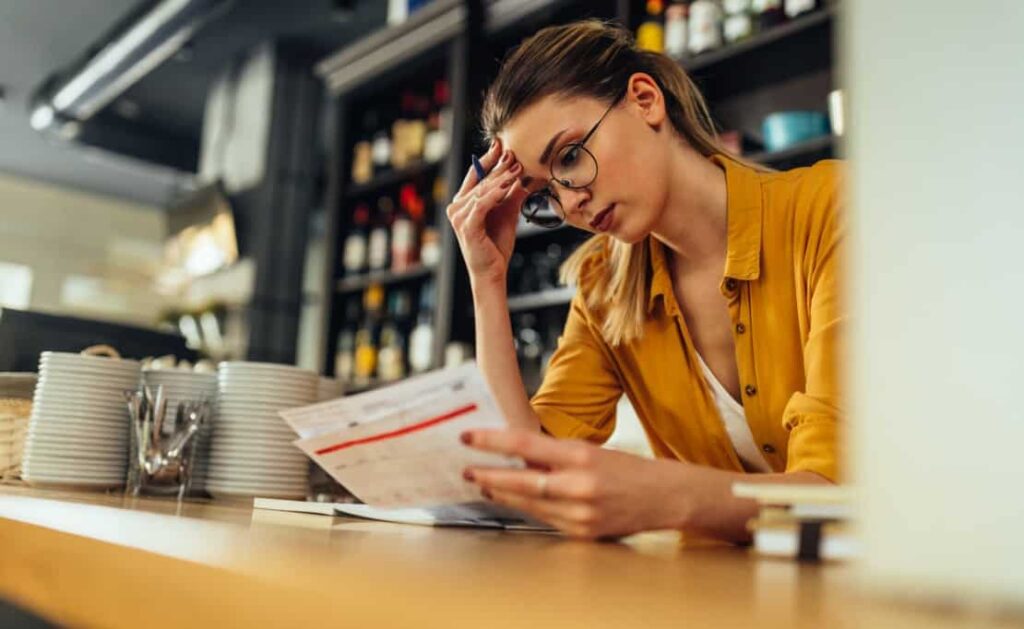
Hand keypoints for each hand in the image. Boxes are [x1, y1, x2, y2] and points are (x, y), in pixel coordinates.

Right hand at [446, 140, 528, 284]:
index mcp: (463, 202)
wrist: (492, 271)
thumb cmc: (496, 244)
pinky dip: (495, 194)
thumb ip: (511, 194)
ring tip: (517, 169)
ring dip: (500, 178)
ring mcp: (459, 216)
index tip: (501, 144)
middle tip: (514, 154)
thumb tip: (526, 175)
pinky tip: (507, 186)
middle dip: (498, 167)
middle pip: (480, 180)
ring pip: (482, 191)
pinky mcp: (467, 225)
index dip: (488, 158)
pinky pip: (482, 204)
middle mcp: (457, 207)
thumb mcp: (507, 213)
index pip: (475, 174)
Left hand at [461, 429, 692, 539]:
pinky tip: (513, 500)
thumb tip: (516, 453)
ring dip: (502, 494)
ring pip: (528, 503)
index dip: (492, 441)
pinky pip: (545, 520)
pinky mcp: (582, 532)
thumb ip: (556, 455)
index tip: (468, 438)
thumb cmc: (628, 469)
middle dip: (488, 475)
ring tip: (483, 484)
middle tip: (466, 469)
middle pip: (520, 481)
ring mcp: (580, 513)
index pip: (525, 444)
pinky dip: (527, 508)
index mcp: (581, 455)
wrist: (666, 497)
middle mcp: (578, 485)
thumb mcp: (592, 451)